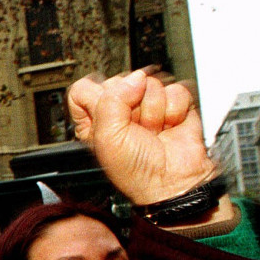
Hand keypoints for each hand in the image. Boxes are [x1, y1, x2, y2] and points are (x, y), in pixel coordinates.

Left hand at [68, 69, 215, 205]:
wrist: (172, 181)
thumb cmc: (135, 170)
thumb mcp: (107, 136)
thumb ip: (111, 100)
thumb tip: (135, 78)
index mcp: (94, 118)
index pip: (84, 88)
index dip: (98, 97)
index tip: (109, 113)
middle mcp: (119, 110)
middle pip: (121, 81)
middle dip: (131, 106)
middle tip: (136, 129)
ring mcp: (146, 105)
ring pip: (150, 83)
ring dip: (154, 111)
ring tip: (153, 131)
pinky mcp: (172, 104)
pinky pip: (175, 90)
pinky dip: (174, 110)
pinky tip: (169, 127)